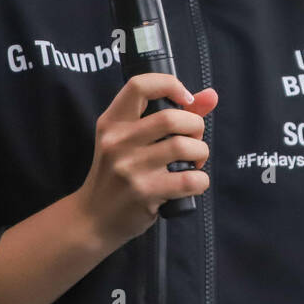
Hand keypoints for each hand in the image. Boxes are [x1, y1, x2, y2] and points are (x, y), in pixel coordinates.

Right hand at [77, 73, 218, 247]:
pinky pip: (189, 179)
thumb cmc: (117, 174)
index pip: (139, 85)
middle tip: (194, 139)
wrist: (92, 218)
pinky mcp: (144, 193)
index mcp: (112, 122)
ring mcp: (130, 168)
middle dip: (196, 126)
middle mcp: (117, 141)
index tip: (185, 99)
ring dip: (201, 153)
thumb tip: (211, 95)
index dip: (170, 84)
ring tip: (194, 162)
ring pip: (185, 147)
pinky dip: (201, 180)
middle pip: (172, 118)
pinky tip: (194, 182)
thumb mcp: (129, 140)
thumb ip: (169, 113)